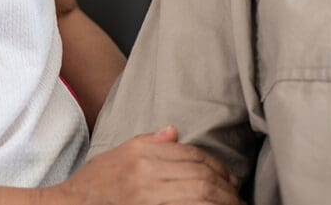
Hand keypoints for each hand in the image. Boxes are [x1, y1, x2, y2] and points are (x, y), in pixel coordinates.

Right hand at [49, 126, 240, 204]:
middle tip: (237, 197)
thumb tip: (174, 132)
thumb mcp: (118, 156)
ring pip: (200, 194)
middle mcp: (146, 173)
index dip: (216, 167)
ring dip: (222, 201)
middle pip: (200, 175)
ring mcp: (148, 197)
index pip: (192, 155)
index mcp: (141, 154)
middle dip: (225, 187)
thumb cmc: (92, 187)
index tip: (228, 178)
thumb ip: (148, 142)